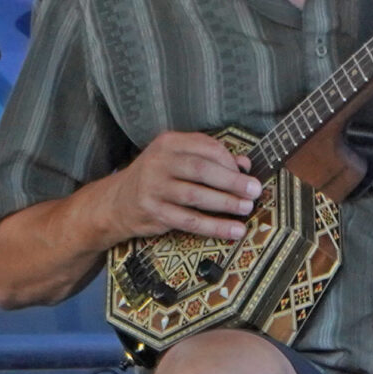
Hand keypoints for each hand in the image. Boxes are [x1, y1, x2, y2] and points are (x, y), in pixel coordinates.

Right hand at [106, 131, 261, 241]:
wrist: (118, 201)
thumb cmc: (157, 176)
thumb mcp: (178, 159)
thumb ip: (210, 158)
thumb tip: (244, 163)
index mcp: (168, 142)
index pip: (206, 147)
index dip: (229, 160)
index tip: (246, 172)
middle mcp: (159, 162)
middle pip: (202, 170)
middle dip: (232, 181)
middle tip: (255, 190)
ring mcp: (154, 188)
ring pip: (196, 196)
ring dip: (226, 203)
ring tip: (247, 208)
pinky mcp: (154, 212)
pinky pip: (190, 221)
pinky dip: (215, 226)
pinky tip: (233, 230)